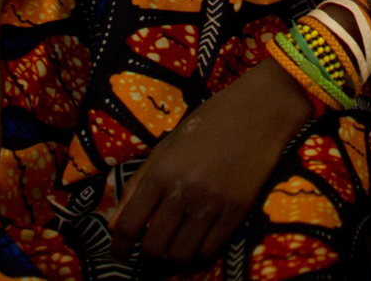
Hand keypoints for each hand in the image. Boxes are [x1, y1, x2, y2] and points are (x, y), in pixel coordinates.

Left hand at [109, 60, 313, 263]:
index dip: (118, 247)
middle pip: (154, 246)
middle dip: (146, 255)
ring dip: (172, 258)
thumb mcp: (165, 147)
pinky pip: (211, 249)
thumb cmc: (207, 123)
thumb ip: (137, 185)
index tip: (118, 254)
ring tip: (173, 250)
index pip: (129, 224)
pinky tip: (197, 244)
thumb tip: (113, 224)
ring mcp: (212, 203)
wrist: (258, 111)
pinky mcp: (237, 210)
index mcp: (161, 172)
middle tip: (149, 251)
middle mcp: (183, 190)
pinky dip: (199, 253)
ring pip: (182, 254)